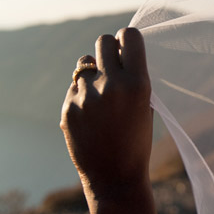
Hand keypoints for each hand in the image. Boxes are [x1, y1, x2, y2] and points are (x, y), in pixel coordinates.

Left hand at [60, 27, 152, 197]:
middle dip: (108, 49)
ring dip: (93, 72)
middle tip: (112, 65)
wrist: (114, 178)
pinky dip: (82, 94)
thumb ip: (133, 76)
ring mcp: (86, 96)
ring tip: (101, 97)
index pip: (130, 35)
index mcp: (138, 84)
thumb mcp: (146, 105)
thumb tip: (119, 51)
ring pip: (84, 63)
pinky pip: (74, 86)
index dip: (128, 39)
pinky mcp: (68, 107)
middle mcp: (111, 85)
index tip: (127, 48)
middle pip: (103, 41)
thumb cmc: (136, 140)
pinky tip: (90, 116)